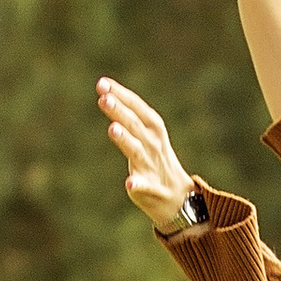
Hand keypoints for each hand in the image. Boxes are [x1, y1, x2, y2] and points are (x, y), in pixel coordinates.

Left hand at [97, 75, 196, 232]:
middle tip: (104, 98)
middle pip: (134, 125)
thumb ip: (128, 117)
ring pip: (136, 150)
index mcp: (153, 128)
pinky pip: (144, 185)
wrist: (179, 197)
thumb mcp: (147, 134)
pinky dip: (137, 184)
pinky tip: (129, 184)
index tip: (102, 83)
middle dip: (119, 111)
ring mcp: (152, 165)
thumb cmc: (156, 159)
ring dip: (125, 139)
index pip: (136, 107)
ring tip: (113, 129)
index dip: (120, 94)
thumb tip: (106, 93)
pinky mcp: (150, 187)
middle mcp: (153, 143)